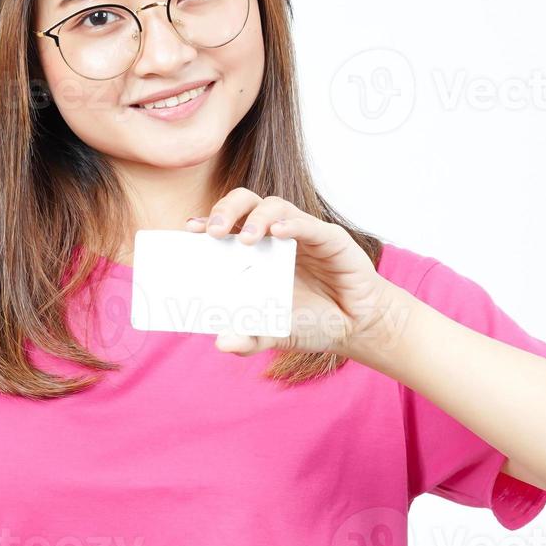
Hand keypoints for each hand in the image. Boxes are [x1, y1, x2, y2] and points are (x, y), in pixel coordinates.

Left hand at [188, 187, 396, 357]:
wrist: (357, 327)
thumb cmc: (313, 322)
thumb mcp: (275, 334)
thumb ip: (250, 338)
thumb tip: (222, 342)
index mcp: (257, 252)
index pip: (227, 225)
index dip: (206, 221)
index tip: (189, 231)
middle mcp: (276, 236)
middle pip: (245, 202)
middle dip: (224, 210)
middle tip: (212, 232)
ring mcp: (302, 234)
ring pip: (274, 205)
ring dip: (255, 218)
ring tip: (245, 240)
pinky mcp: (330, 239)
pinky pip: (308, 224)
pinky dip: (291, 224)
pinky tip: (278, 234)